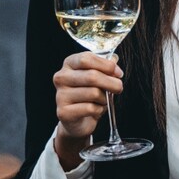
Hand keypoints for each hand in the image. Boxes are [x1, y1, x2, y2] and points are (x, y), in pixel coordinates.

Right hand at [52, 52, 122, 167]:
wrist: (78, 120)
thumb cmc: (89, 95)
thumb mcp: (98, 77)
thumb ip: (106, 68)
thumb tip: (114, 62)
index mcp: (69, 64)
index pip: (87, 58)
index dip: (106, 65)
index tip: (118, 73)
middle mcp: (61, 77)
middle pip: (92, 76)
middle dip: (111, 83)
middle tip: (118, 88)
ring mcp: (60, 95)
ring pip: (93, 93)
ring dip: (104, 99)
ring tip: (102, 101)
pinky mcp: (64, 112)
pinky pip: (90, 108)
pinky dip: (99, 110)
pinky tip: (96, 110)